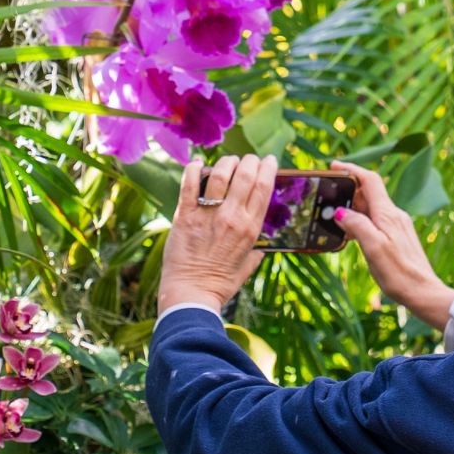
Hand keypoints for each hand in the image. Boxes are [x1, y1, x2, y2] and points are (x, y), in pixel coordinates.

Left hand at [157, 155, 279, 314]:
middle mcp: (232, 218)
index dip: (268, 168)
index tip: (269, 160)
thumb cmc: (218, 285)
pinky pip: (190, 184)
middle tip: (247, 159)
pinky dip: (194, 168)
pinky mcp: (184, 215)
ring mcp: (208, 215)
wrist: (191, 294)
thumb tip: (260, 251)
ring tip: (227, 161)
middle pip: (246, 175)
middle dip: (249, 160)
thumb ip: (254, 255)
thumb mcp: (245, 268)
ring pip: (221, 174)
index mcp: (250, 229)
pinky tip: (198, 163)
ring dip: (225, 162)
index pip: (264, 188)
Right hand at [328, 161, 453, 329]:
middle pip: (369, 193)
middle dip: (348, 192)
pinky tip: (350, 235)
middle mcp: (394, 216)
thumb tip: (340, 211)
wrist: (423, 293)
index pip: (370, 180)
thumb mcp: (373, 248)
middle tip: (327, 198)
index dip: (352, 170)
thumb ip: (357, 225)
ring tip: (333, 219)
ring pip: (371, 209)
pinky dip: (360, 222)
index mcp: (388, 214)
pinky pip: (375, 222)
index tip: (334, 166)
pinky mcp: (397, 238)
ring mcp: (397, 227)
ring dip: (352, 209)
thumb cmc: (399, 273)